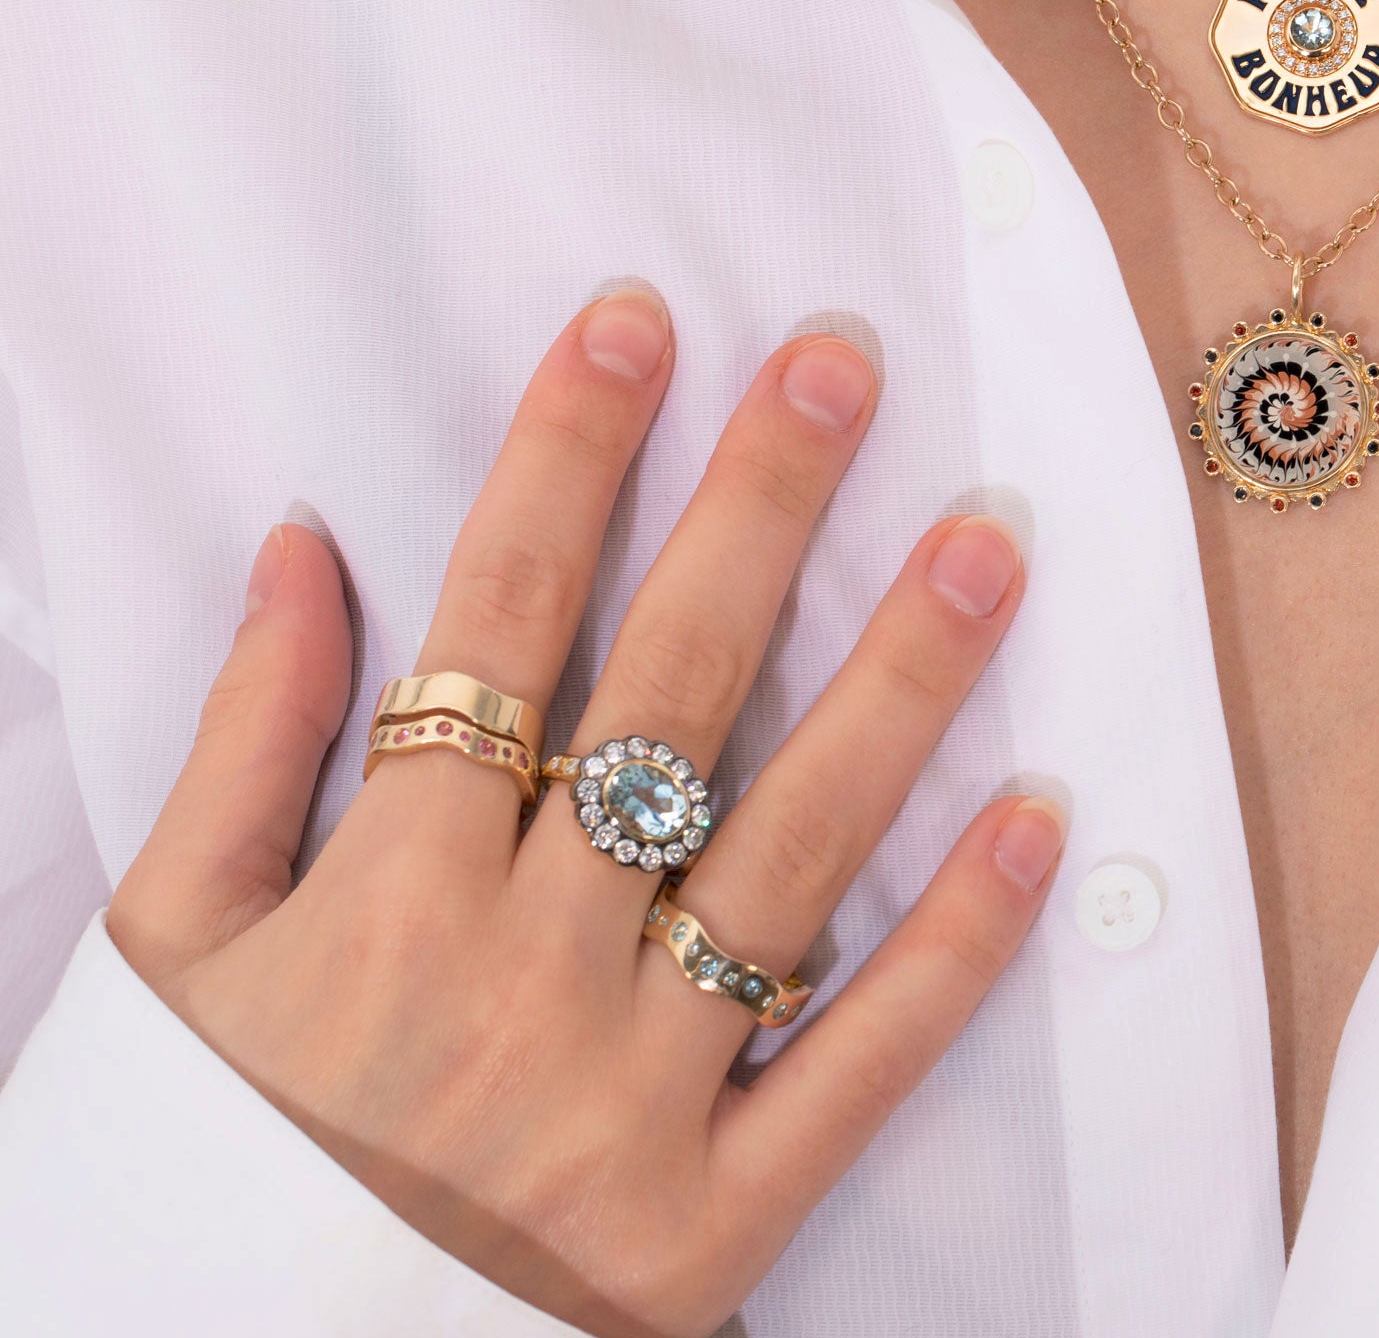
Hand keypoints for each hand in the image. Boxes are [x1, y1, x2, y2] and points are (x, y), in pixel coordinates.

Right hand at [108, 288, 1061, 1334]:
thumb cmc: (203, 1161)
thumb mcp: (170, 955)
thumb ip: (240, 743)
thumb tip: (304, 546)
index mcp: (382, 899)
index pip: (494, 625)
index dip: (566, 459)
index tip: (637, 324)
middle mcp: (520, 977)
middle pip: (665, 696)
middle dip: (754, 512)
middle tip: (842, 373)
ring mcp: (631, 1100)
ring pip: (791, 850)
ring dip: (898, 685)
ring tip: (985, 543)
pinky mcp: (715, 1222)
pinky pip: (857, 1066)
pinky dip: (956, 947)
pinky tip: (1038, 822)